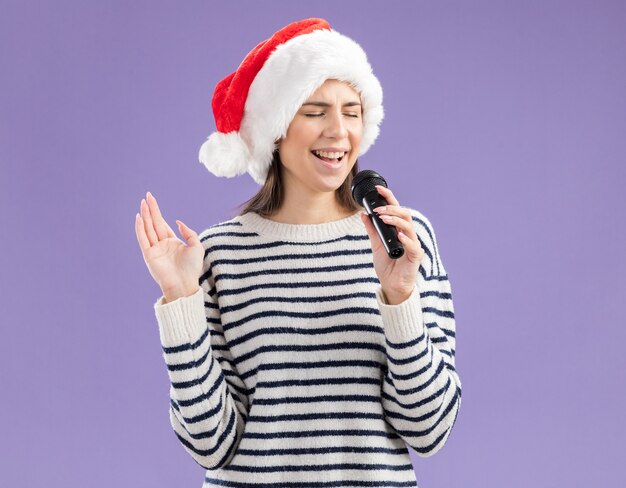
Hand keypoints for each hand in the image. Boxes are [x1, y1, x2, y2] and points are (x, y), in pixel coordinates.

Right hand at [134, 191, 202, 300]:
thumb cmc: (192, 268)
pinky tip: (138, 218)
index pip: (162, 224)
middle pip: (154, 223)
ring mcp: (154, 249)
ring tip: (142, 203)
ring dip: (144, 216)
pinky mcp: (149, 255)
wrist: (184, 284)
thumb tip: (177, 221)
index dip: (157, 212)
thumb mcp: (196, 247)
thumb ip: (188, 233)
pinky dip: (140, 228)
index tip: (152, 199)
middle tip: (147, 195)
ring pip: (148, 229)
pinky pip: (143, 239)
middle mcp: (162, 244)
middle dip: (150, 209)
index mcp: (172, 242)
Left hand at [359, 185, 424, 303]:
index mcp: (399, 230)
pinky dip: (405, 239)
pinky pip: (413, 245)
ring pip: (409, 227)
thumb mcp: (375, 245)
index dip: (389, 198)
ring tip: (383, 218)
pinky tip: (398, 236)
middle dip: (392, 208)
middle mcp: (407, 234)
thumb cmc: (387, 265)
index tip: (379, 189)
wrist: (391, 285)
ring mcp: (413, 244)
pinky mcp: (416, 256)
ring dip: (395, 220)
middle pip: (405, 214)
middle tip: (378, 209)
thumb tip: (363, 214)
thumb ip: (372, 229)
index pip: (396, 209)